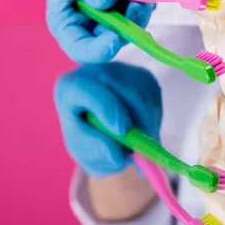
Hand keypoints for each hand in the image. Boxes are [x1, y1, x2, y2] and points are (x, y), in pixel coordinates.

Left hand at [54, 62, 161, 177]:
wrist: (104, 130)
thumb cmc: (88, 137)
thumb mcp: (85, 149)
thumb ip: (97, 151)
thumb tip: (118, 155)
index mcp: (70, 87)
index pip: (85, 87)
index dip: (106, 107)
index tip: (122, 130)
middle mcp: (95, 70)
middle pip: (123, 89)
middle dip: (138, 119)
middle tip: (143, 145)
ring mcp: (121, 69)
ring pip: (143, 95)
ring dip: (146, 123)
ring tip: (137, 141)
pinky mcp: (143, 75)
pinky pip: (155, 97)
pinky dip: (153, 118)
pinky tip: (142, 128)